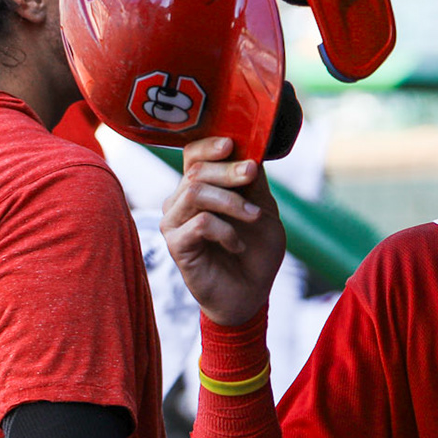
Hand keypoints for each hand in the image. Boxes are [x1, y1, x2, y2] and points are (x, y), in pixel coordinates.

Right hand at [161, 136, 284, 326]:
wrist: (251, 293)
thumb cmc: (255, 250)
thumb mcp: (263, 208)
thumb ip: (253, 182)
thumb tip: (251, 150)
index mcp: (199, 187)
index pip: (193, 154)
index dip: (210, 145)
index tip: (232, 144)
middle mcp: (181, 201)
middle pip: (196, 170)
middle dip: (229, 170)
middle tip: (251, 175)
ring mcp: (174, 222)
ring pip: (195, 192)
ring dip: (231, 201)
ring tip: (254, 217)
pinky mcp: (176, 245)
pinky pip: (199, 224)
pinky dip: (226, 230)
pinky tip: (238, 244)